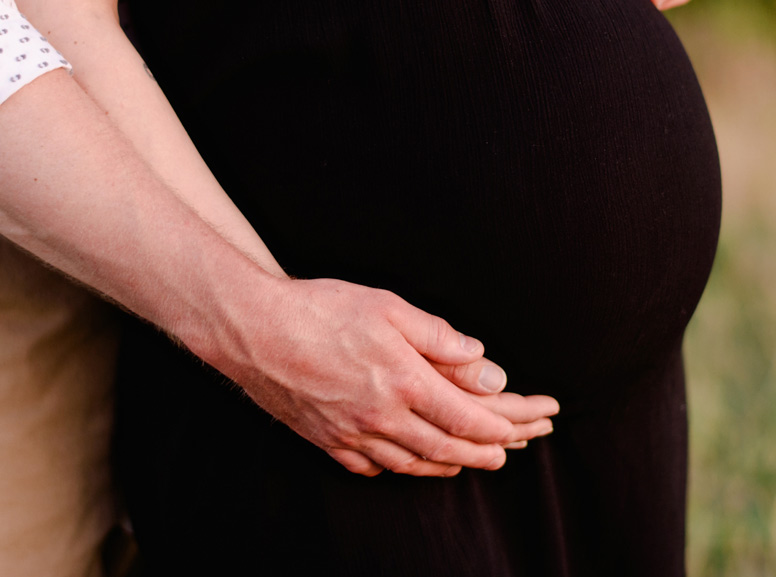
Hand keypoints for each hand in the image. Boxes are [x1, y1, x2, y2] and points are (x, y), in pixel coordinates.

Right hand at [214, 276, 558, 478]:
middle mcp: (381, 418)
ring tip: (467, 462)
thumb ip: (440, 339)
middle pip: (446, 448)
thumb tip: (486, 365)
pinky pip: (372, 467)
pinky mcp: (326, 440)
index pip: (467, 418)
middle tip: (507, 454)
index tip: (523, 428)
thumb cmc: (321, 309)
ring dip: (446, 465)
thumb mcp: (389, 308)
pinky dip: (399, 468)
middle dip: (483, 453)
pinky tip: (407, 462)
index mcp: (404, 383)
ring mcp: (352, 435)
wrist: (252, 329)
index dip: (501, 427)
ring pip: (411, 463)